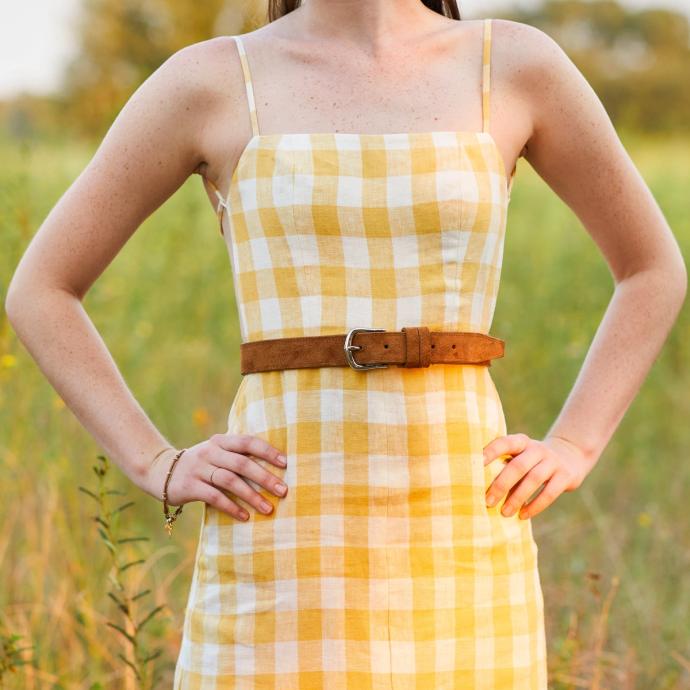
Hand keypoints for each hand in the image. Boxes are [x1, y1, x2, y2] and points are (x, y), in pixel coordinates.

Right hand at [144, 433, 288, 521]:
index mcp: (221, 441)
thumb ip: (237, 456)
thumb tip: (274, 467)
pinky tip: (245, 516)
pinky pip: (214, 497)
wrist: (160, 470)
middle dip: (265, 478)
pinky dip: (231, 507)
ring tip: (268, 509)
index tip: (286, 463)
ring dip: (251, 496)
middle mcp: (210, 452)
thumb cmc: (200, 464)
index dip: (267, 451)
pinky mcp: (189, 486)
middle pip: (242, 464)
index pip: (248, 442)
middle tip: (284, 491)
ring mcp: (199, 468)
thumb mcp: (216, 453)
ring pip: (230, 481)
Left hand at [482, 433, 592, 519]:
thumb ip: (504, 464)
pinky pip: (549, 493)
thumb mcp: (520, 455)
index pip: (504, 443)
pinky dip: (535, 505)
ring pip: (533, 480)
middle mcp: (537, 449)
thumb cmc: (531, 460)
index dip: (490, 452)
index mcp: (521, 441)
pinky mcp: (565, 476)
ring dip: (517, 498)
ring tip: (504, 512)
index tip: (477, 464)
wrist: (569, 454)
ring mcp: (553, 461)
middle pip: (518, 466)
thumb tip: (479, 486)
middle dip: (501, 485)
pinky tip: (523, 515)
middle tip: (488, 501)